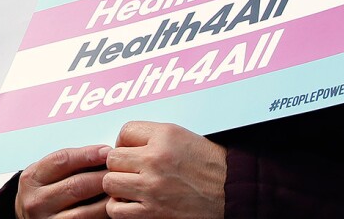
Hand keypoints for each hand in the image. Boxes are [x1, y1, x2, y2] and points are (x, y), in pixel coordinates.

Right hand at [15, 144, 111, 218]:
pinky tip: (111, 208)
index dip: (88, 154)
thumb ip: (70, 163)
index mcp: (32, 179)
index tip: (107, 151)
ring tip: (119, 191)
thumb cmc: (44, 191)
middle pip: (75, 186)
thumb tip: (104, 154)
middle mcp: (36, 202)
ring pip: (83, 212)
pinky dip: (101, 216)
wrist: (31, 215)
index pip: (62, 160)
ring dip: (105, 200)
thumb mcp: (46, 172)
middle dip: (102, 177)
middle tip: (119, 171)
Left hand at [103, 121, 225, 218]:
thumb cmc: (212, 167)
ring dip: (118, 187)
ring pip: (110, 182)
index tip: (130, 152)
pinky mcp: (152, 213)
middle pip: (113, 158)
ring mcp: (152, 187)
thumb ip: (154, 138)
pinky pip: (116, 209)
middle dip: (120, 166)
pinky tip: (132, 205)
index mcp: (164, 137)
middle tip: (131, 172)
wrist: (233, 194)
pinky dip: (120, 209)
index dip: (124, 142)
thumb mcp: (184, 138)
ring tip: (130, 189)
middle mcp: (155, 159)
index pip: (125, 131)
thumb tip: (125, 143)